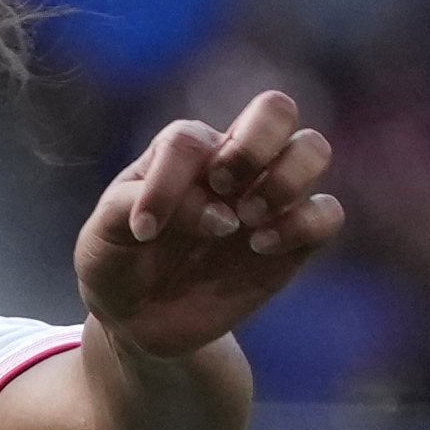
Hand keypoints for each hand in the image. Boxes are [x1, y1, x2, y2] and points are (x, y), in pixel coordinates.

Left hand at [73, 91, 345, 359]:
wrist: (137, 321)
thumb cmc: (119, 263)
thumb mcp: (102, 235)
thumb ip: (136, 205)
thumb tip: (221, 216)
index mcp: (185, 152)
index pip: (192, 139)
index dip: (171, 180)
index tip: (143, 231)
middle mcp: (235, 165)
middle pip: (277, 108)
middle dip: (254, 144)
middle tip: (223, 187)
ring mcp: (267, 200)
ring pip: (313, 149)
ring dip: (284, 180)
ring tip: (246, 220)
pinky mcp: (292, 242)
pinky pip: (328, 213)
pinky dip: (303, 224)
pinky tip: (260, 248)